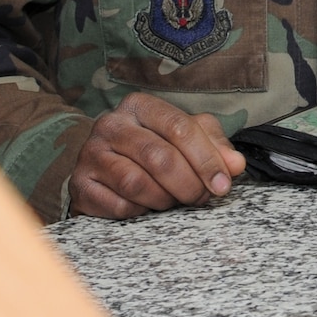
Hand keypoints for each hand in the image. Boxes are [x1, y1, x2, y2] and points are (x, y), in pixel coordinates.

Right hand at [68, 93, 245, 218]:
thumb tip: (235, 165)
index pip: (180, 128)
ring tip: (174, 200)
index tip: (223, 184)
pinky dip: (141, 211)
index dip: (206, 159)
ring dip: (165, 199)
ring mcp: (91, 154)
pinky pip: (119, 205)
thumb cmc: (153, 148)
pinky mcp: (80, 185)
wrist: (103, 169)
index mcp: (140, 106)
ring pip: (137, 183)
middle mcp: (111, 125)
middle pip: (159, 157)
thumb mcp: (187, 138)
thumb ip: (215, 146)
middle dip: (189, 184)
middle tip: (201, 198)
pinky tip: (147, 206)